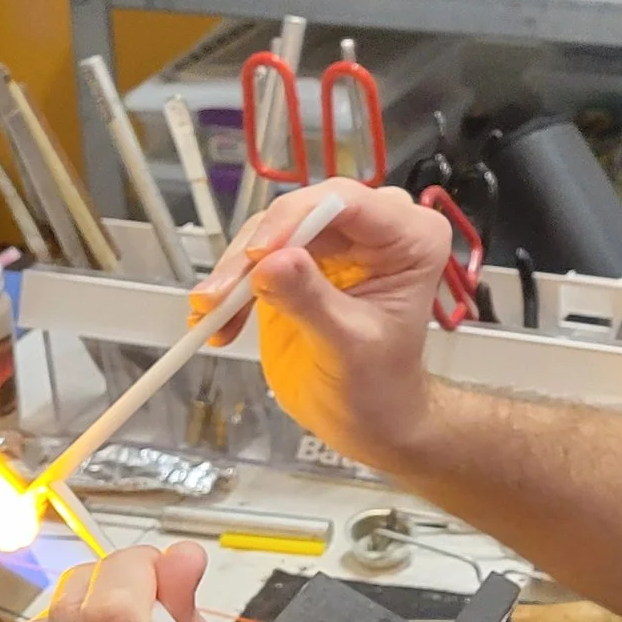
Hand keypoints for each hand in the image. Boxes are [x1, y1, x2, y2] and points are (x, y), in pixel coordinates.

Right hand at [196, 178, 456, 470]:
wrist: (367, 418)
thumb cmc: (378, 387)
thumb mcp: (348, 346)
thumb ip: (312, 302)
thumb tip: (270, 263)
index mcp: (411, 237)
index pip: (348, 203)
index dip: (296, 220)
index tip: (256, 256)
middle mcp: (375, 227)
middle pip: (301, 212)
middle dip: (254, 253)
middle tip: (219, 296)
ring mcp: (335, 240)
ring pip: (270, 232)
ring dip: (234, 273)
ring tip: (209, 314)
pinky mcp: (300, 258)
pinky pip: (256, 257)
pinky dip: (231, 286)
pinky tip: (213, 319)